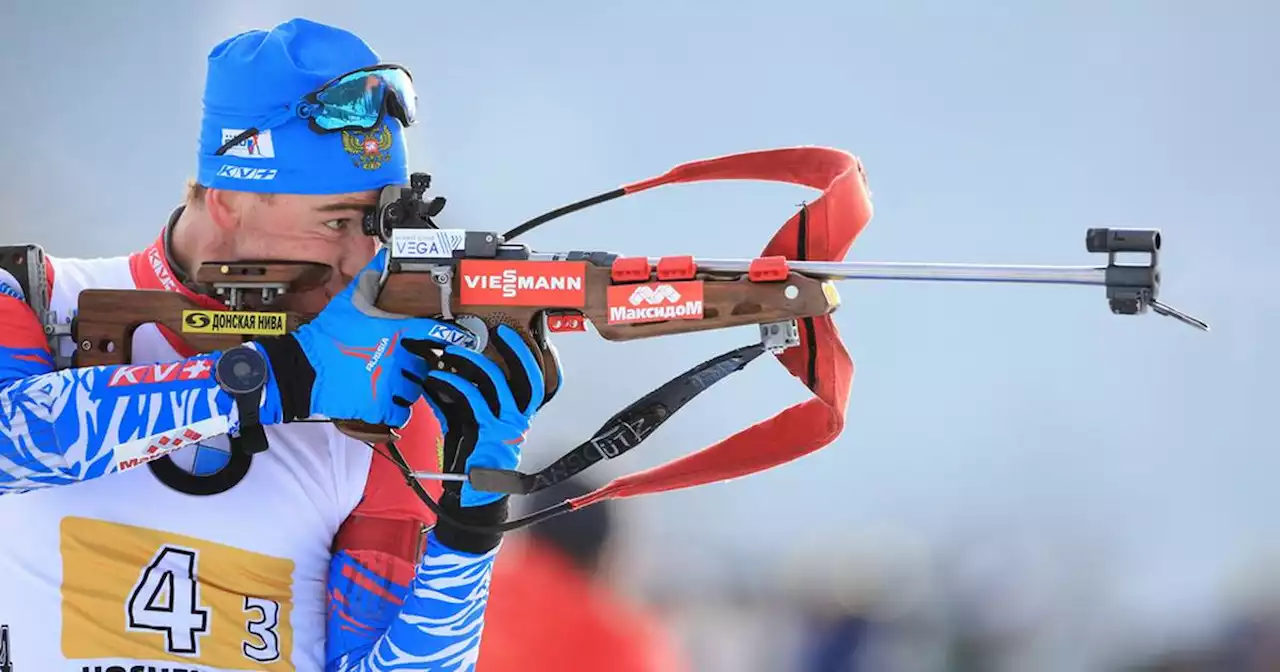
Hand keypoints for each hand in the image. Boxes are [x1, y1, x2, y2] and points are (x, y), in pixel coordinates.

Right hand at [254, 249, 480, 426]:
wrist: (305, 368)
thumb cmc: (327, 334)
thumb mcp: (349, 300)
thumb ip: (370, 277)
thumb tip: (384, 255)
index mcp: (395, 331)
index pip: (435, 331)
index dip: (452, 336)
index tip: (465, 340)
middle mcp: (398, 357)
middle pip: (425, 365)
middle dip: (416, 365)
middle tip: (401, 364)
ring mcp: (390, 383)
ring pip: (415, 389)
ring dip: (407, 388)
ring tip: (391, 383)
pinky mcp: (379, 406)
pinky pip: (401, 413)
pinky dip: (397, 411)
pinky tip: (387, 404)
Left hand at [423, 324, 545, 508]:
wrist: (471, 494)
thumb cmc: (472, 459)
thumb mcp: (474, 424)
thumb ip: (466, 400)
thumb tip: (446, 373)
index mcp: (521, 417)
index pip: (542, 384)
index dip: (540, 360)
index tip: (532, 338)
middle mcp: (519, 419)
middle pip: (528, 376)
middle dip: (516, 349)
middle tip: (500, 331)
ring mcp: (505, 424)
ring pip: (494, 380)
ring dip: (470, 360)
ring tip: (452, 352)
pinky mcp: (485, 430)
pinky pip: (469, 396)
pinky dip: (450, 382)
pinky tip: (435, 377)